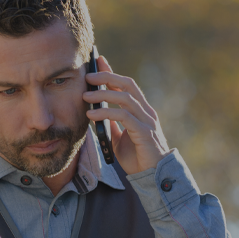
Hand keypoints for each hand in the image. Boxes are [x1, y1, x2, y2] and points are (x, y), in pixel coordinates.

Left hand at [84, 56, 169, 174]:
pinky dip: (106, 113)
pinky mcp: (144, 132)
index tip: (98, 60)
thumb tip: (96, 114)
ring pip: (125, 98)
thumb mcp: (120, 139)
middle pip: (127, 85)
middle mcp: (146, 111)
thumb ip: (112, 125)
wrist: (153, 176)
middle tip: (88, 75)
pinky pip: (123, 117)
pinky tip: (91, 115)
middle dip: (108, 76)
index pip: (126, 85)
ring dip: (103, 94)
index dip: (112, 72)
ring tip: (85, 96)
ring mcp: (147, 120)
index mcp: (141, 111)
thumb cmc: (138, 158)